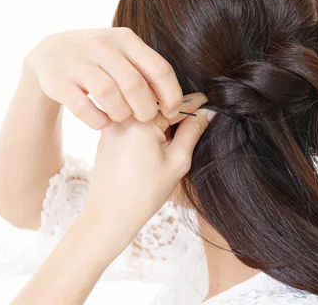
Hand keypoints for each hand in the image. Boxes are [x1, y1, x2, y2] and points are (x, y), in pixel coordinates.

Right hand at [24, 28, 183, 128]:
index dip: (171, 95)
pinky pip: (82, 106)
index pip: (159, 69)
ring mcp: (78, 61)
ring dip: (121, 114)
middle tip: (146, 119)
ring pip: (108, 94)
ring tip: (122, 118)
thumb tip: (177, 102)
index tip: (173, 112)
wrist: (51, 52)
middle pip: (134, 84)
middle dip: (146, 109)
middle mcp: (102, 46)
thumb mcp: (123, 54)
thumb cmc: (100, 59)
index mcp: (125, 39)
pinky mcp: (58, 80)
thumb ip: (147, 71)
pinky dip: (97, 119)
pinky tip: (102, 122)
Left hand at [83, 93, 214, 245]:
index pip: (176, 103)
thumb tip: (208, 113)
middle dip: (178, 112)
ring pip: (145, 111)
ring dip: (162, 120)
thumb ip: (193, 132)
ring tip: (172, 141)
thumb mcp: (177, 161)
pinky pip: (132, 120)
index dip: (197, 105)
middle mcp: (123, 115)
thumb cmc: (145, 193)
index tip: (211, 104)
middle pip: (159, 103)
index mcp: (141, 119)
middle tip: (194, 127)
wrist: (110, 214)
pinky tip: (153, 148)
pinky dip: (146, 127)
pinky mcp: (106, 133)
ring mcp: (112, 123)